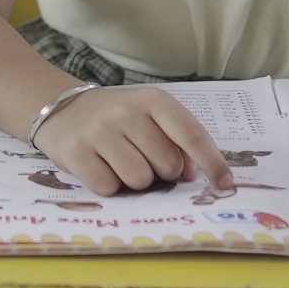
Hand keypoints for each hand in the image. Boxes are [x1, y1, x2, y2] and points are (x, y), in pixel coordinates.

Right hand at [35, 85, 234, 196]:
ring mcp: (100, 131)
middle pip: (167, 166)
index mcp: (153, 99)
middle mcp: (127, 111)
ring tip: (119, 162)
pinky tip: (100, 167)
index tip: (226, 184)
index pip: (192, 134)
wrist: (62, 109)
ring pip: (139, 180)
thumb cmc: (117, 119)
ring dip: (134, 181)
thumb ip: (177, 138)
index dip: (213, 163)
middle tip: (143, 159)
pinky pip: (109, 188)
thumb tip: (194, 172)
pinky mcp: (76, 152)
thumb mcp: (150, 116)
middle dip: (161, 172)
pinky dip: (109, 185)